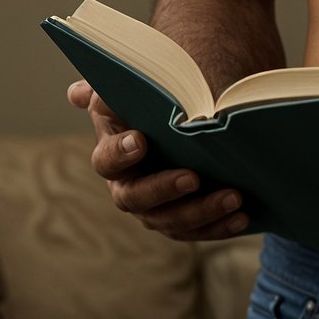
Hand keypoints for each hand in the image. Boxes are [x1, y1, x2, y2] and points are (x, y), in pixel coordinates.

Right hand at [67, 78, 247, 240]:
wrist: (185, 117)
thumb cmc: (155, 99)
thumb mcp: (135, 88)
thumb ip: (111, 87)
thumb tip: (76, 93)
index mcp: (113, 151)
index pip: (108, 158)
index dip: (121, 152)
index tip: (140, 140)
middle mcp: (128, 186)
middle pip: (137, 198)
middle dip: (164, 189)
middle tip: (193, 177)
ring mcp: (154, 208)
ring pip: (170, 220)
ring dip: (201, 212)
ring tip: (233, 197)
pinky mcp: (181, 221)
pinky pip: (196, 231)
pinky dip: (218, 226)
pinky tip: (241, 216)